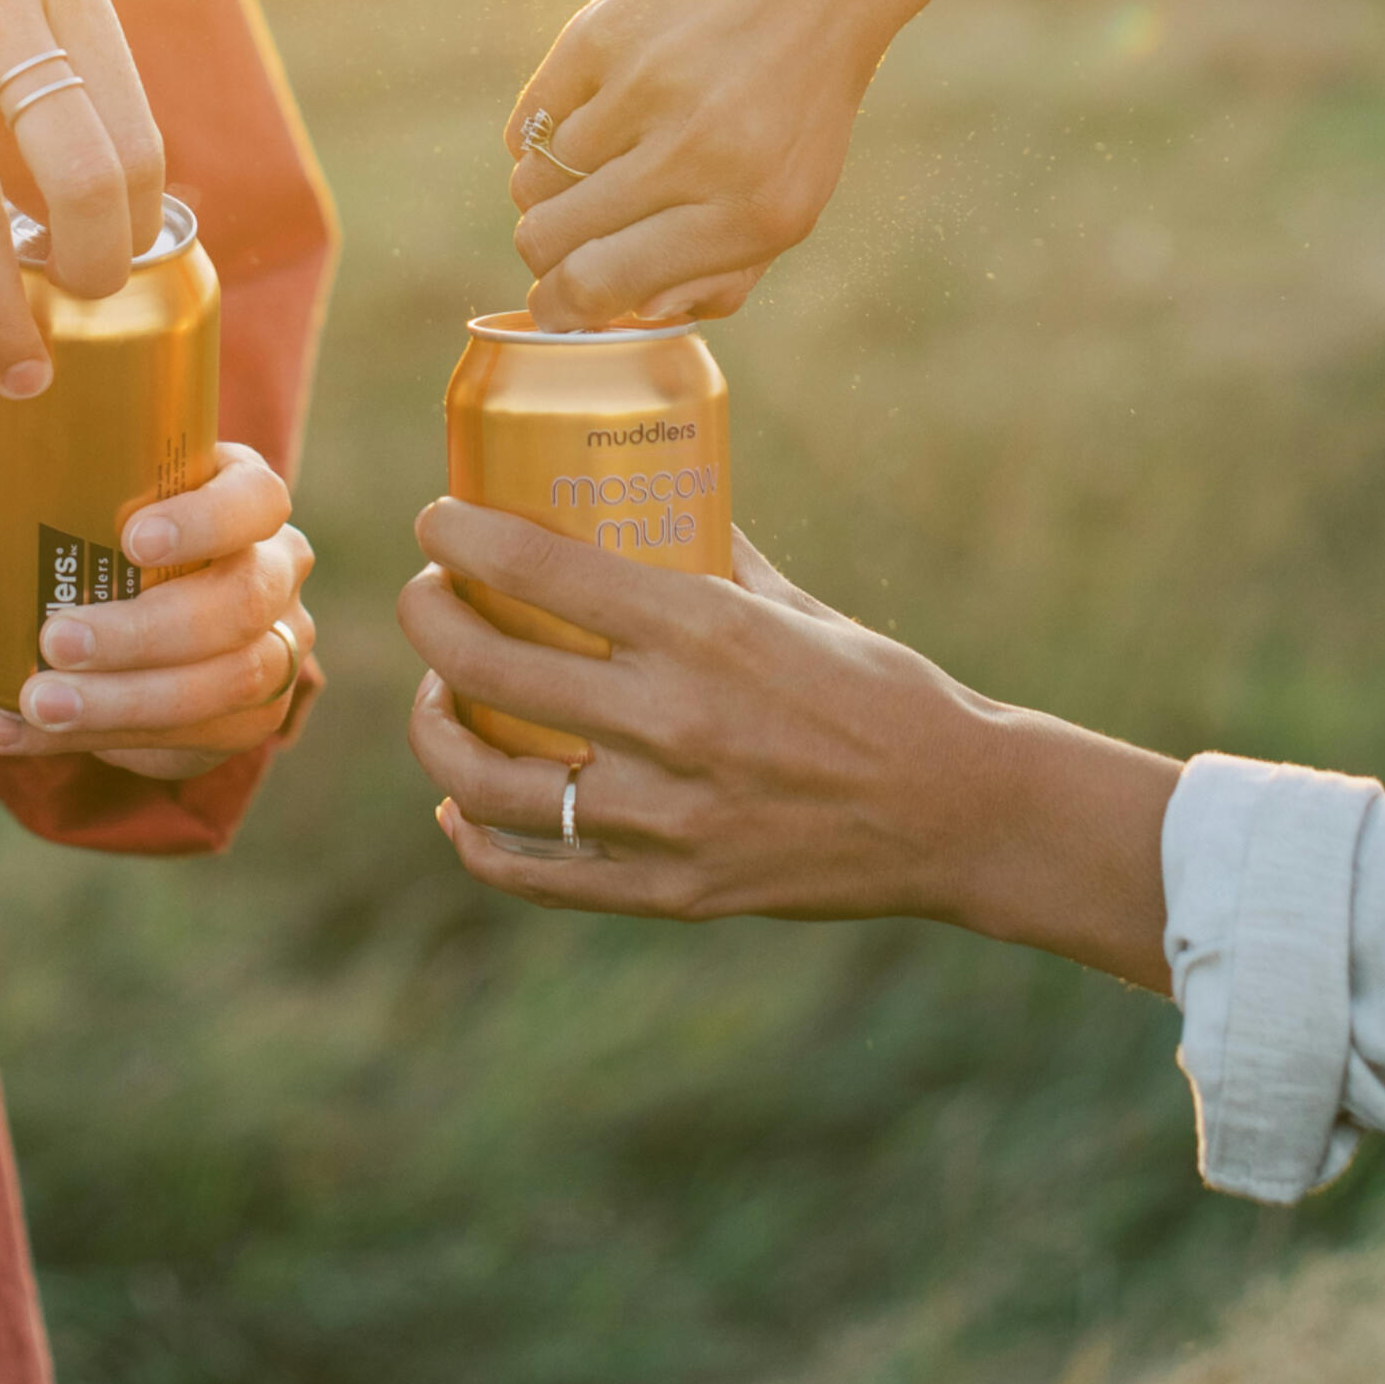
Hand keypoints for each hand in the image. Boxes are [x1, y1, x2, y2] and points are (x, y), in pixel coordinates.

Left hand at [0, 434, 312, 779]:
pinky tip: (22, 735)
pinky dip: (100, 741)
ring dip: (127, 699)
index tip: (131, 539)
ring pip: (227, 681)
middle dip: (146, 630)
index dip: (207, 519)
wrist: (124, 627)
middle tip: (57, 641)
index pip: (256, 498)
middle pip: (241, 600)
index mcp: (239, 498)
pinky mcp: (248, 717)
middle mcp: (273, 570)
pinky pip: (192, 739)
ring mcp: (272, 647)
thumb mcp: (47, 503)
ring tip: (38, 702)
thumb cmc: (88, 540)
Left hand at [399, 499, 1174, 988]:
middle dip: (430, 617)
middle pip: (488, 665)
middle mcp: (673, 722)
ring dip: (436, 733)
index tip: (437, 519)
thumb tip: (650, 494)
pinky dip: (477, 840)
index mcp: (706, 631)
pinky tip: (459, 808)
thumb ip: (714, 557)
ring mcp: (668, 816)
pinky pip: (539, 872)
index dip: (465, 536)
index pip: (542, 569)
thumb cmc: (879, 690)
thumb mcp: (797, 604)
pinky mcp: (674, 889)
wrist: (958, 811)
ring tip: (436, 700)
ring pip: (489, 782)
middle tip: (426, 596)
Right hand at [506, 0, 1028, 327]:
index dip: (562, 306)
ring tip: (589, 163)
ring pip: (533, 182)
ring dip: (546, 187)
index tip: (549, 304)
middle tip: (556, 236)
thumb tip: (625, 313)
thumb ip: (723, 271)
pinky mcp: (604, 31)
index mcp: (754, 214)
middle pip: (553, 240)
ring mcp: (646, 90)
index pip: (605, 287)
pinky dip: (540, 131)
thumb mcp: (796, 193)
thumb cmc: (801, 91)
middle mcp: (699, 156)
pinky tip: (581, 115)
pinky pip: (529, 121)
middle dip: (543, 250)